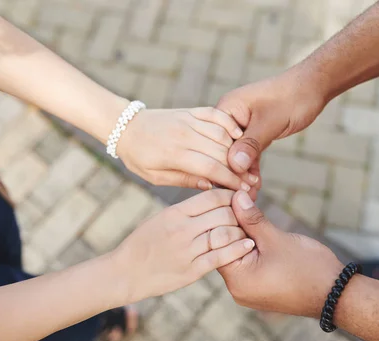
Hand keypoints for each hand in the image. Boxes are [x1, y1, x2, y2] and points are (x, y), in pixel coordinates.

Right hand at [110, 189, 254, 303]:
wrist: (125, 273)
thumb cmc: (142, 244)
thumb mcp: (159, 219)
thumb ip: (184, 211)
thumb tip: (210, 199)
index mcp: (174, 213)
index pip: (212, 197)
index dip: (231, 195)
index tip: (239, 198)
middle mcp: (182, 230)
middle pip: (224, 214)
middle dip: (240, 213)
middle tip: (246, 215)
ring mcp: (187, 251)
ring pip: (226, 234)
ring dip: (241, 231)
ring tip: (248, 230)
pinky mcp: (191, 271)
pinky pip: (221, 257)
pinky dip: (238, 250)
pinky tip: (248, 245)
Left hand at [117, 107, 256, 190]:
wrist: (125, 127)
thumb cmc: (138, 157)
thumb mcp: (155, 177)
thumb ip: (183, 180)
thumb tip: (210, 186)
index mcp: (175, 153)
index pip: (211, 168)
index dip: (230, 180)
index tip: (244, 190)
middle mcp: (184, 134)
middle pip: (221, 152)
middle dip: (239, 168)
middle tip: (253, 181)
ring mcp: (188, 120)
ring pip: (222, 133)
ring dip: (238, 149)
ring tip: (248, 164)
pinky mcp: (190, 111)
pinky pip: (215, 114)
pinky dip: (229, 124)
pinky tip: (239, 135)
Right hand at [216, 66, 328, 193]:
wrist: (311, 87)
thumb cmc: (291, 98)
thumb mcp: (270, 122)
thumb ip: (251, 144)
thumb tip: (234, 165)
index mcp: (226, 109)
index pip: (213, 141)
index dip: (220, 164)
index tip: (231, 186)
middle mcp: (228, 118)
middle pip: (222, 150)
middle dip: (232, 173)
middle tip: (242, 196)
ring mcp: (239, 126)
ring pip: (235, 155)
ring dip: (242, 174)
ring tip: (250, 195)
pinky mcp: (252, 134)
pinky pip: (247, 154)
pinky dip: (251, 169)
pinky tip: (256, 186)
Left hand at [218, 191, 343, 316]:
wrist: (337, 295)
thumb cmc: (309, 268)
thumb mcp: (277, 238)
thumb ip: (252, 219)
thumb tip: (235, 197)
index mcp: (237, 280)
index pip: (216, 243)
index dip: (224, 218)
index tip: (233, 198)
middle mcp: (237, 289)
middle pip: (224, 249)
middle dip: (234, 224)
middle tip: (242, 201)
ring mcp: (248, 290)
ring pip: (236, 254)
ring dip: (244, 234)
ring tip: (253, 213)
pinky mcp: (259, 288)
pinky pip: (247, 263)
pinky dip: (252, 246)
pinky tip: (260, 230)